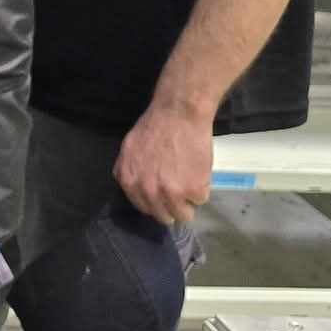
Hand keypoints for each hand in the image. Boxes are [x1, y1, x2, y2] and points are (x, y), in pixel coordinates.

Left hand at [115, 101, 214, 224]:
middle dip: (172, 206)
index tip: (164, 197)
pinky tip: (198, 170)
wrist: (178, 115)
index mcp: (129, 182)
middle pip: (163, 216)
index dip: (156, 203)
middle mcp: (148, 192)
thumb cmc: (154, 128)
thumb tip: (133, 188)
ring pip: (183, 214)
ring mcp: (171, 193)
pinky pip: (201, 200)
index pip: (144, 207)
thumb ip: (128, 171)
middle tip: (180, 190)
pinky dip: (202, 188)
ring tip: (190, 182)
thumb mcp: (129, 150)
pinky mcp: (193, 190)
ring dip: (188, 202)